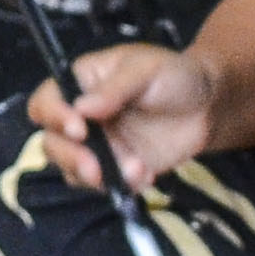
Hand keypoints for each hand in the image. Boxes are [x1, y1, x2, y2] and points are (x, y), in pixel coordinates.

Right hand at [23, 44, 217, 196]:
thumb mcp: (146, 70)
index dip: (54, 117)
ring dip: (96, 176)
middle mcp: (79, 117)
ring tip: (136, 170)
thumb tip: (81, 108)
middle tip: (95, 168)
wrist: (208, 106)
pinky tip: (146, 175)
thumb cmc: (174, 75)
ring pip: (71, 169)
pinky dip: (121, 185)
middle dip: (70, 157)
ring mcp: (96, 146)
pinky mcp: (115, 168)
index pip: (46, 102)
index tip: (80, 130)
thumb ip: (114, 88)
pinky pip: (104, 185)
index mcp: (79, 84)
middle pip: (51, 142)